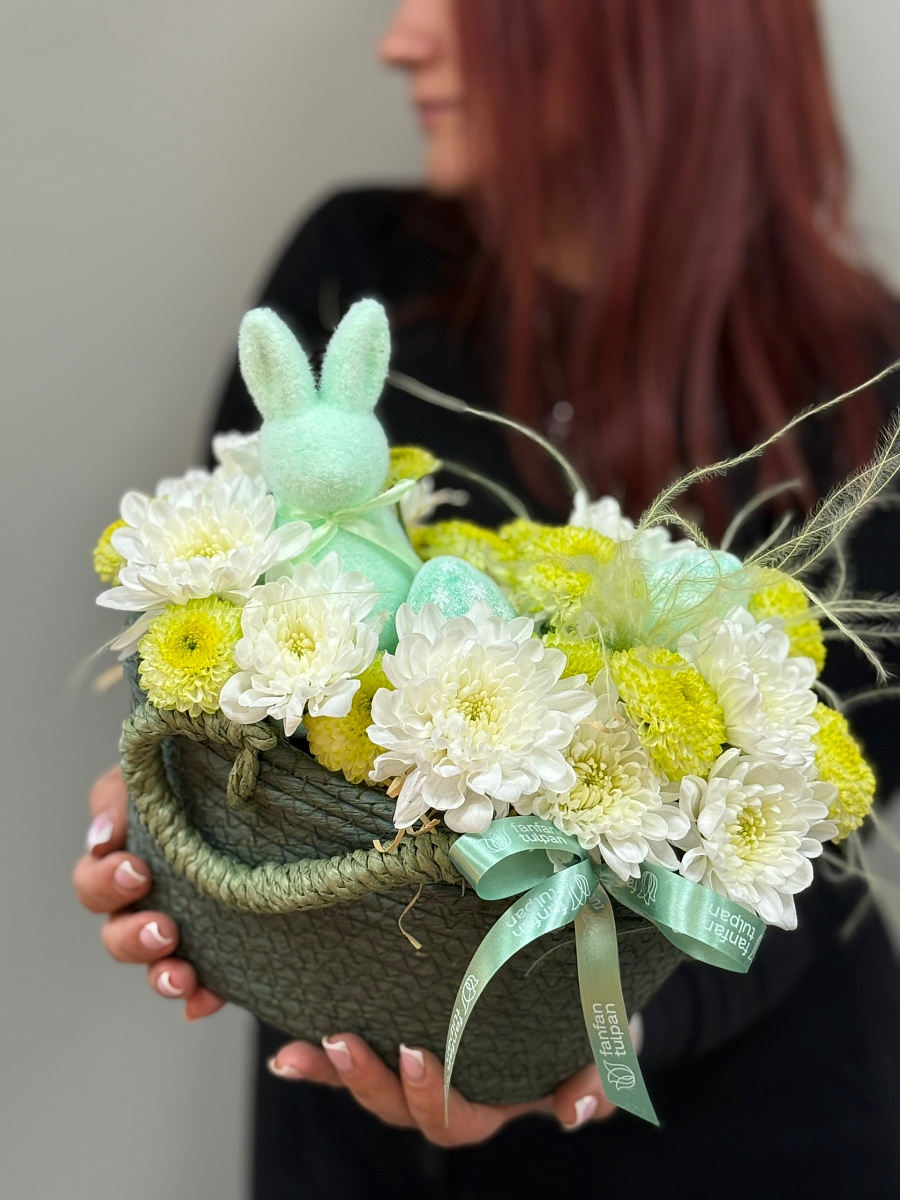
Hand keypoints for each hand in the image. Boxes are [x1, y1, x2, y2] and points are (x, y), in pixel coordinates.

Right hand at [72, 765, 224, 1020]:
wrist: (264, 793)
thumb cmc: (196, 778)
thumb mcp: (158, 771)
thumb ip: (124, 795)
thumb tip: (102, 836)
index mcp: (122, 860)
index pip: (95, 880)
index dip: (107, 882)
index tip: (137, 871)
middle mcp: (143, 903)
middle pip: (116, 934)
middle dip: (134, 937)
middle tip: (164, 929)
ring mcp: (177, 930)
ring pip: (153, 967)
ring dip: (161, 975)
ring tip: (181, 976)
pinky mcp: (213, 951)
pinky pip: (200, 985)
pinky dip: (200, 997)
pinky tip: (206, 1002)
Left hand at [267, 1034, 615, 1144]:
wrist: (579, 982)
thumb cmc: (592, 1013)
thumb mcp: (610, 1038)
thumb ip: (600, 1074)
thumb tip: (580, 1111)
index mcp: (497, 1100)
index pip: (457, 1119)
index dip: (433, 1095)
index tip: (419, 1054)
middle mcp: (453, 1095)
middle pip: (402, 1112)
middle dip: (371, 1083)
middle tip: (346, 1042)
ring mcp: (422, 1072)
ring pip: (373, 1090)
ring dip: (337, 1072)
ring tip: (316, 1043)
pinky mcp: (398, 1040)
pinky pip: (353, 1061)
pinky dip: (317, 1064)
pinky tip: (285, 1057)